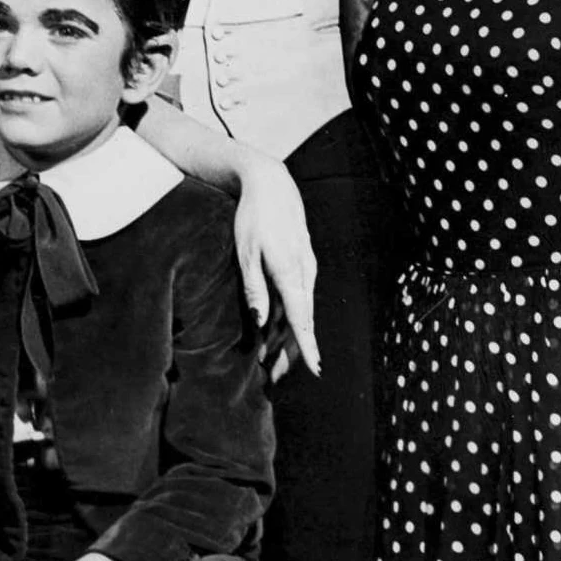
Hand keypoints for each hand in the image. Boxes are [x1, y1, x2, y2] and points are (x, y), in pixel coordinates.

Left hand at [234, 158, 317, 377]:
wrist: (271, 184)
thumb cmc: (253, 217)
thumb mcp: (246, 252)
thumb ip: (254, 288)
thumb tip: (261, 323)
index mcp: (290, 272)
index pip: (301, 318)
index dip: (307, 346)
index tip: (314, 369)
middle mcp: (304, 273)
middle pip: (301, 321)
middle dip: (291, 351)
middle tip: (274, 376)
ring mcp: (306, 268)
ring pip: (299, 311)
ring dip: (286, 336)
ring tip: (270, 360)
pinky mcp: (301, 263)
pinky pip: (297, 297)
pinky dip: (286, 316)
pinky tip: (273, 330)